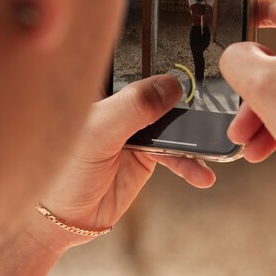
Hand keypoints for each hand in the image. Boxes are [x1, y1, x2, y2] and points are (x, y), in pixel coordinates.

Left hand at [29, 75, 214, 250]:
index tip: (190, 65)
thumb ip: (134, 106)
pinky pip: (175, 153)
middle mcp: (120, 104)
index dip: (161, 58)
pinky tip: (200, 173)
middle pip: (160, 91)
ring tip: (211, 146)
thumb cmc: (64, 171)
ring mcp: (136, 129)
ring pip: (172, 123)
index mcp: (102, 87)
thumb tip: (171, 85)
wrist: (65, 218)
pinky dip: (189, 162)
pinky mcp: (147, 153)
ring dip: (193, 137)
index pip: (135, 62)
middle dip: (186, 100)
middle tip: (210, 108)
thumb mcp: (98, 131)